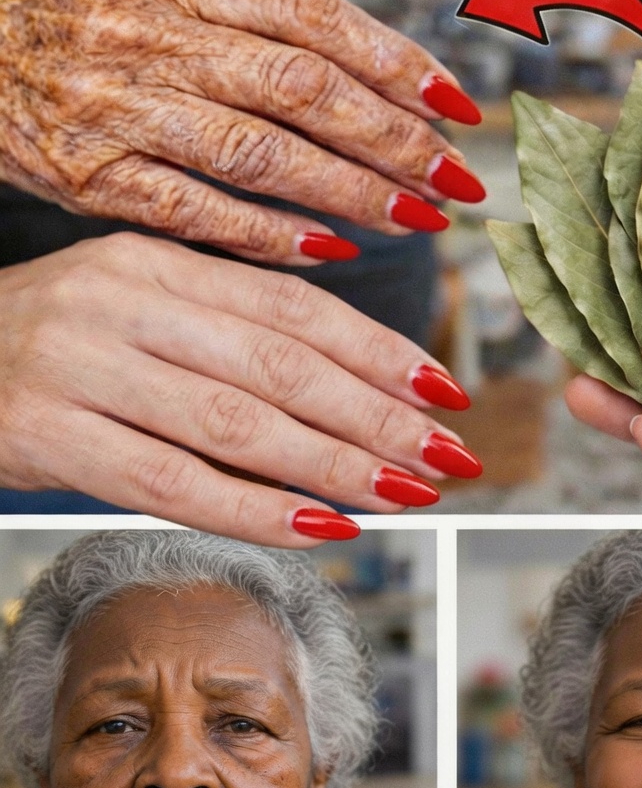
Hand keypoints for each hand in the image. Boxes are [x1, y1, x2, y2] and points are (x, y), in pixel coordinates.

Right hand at [0, 0, 484, 263]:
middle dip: (389, 135)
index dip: (392, 59)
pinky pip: (192, 209)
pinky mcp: (90, 175)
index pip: (309, 16)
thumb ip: (250, 34)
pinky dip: (265, 232)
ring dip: (347, 188)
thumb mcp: (155, 2)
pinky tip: (326, 250)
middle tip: (453, 177)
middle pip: (298, 84)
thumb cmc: (75, 38)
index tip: (456, 104)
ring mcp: (118, 106)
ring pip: (256, 148)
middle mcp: (150, 35)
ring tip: (412, 218)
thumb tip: (368, 82)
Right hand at [0, 233, 481, 542]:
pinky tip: (320, 527)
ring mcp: (83, 366)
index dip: (380, 352)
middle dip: (378, 416)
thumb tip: (349, 374)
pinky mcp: (47, 434)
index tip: (444, 392)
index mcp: (157, 260)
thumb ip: (229, 324)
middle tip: (447, 454)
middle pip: (282, 366)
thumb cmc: (52, 345)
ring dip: (336, 465)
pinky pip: (173, 481)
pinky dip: (255, 508)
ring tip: (405, 493)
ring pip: (239, 423)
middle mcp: (125, 302)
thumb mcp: (137, 306)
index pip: (295, 309)